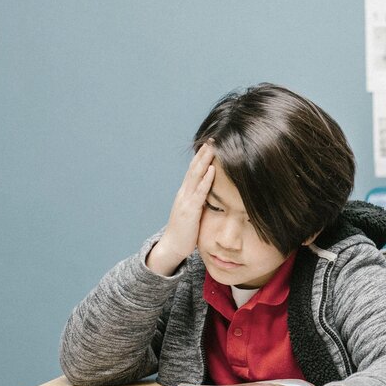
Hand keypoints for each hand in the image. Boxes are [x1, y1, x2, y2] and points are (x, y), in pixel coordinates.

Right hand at [146, 143, 214, 275]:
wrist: (173, 247)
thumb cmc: (186, 232)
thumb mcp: (194, 212)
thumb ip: (200, 201)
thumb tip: (211, 194)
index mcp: (185, 193)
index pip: (194, 170)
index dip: (201, 156)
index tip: (211, 143)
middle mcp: (184, 193)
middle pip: (194, 168)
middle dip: (203, 152)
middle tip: (213, 137)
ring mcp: (186, 200)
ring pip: (196, 176)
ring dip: (205, 160)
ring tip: (213, 146)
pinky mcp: (190, 210)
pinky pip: (199, 192)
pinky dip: (206, 180)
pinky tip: (212, 169)